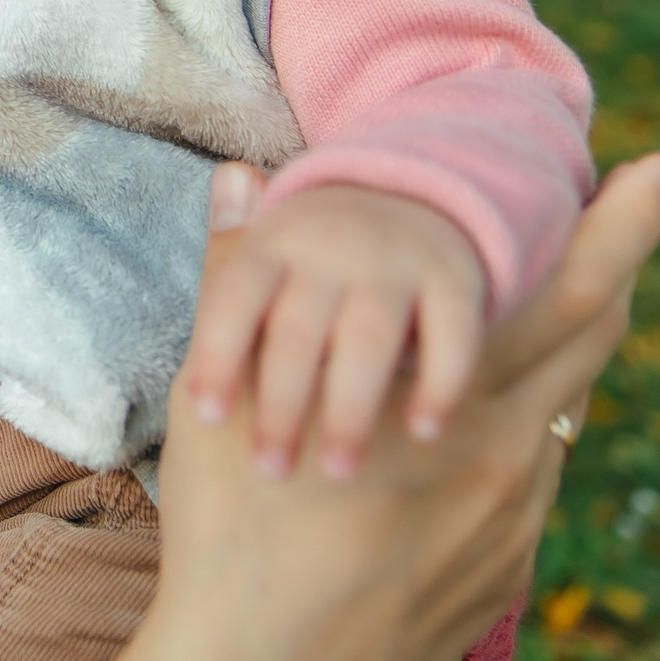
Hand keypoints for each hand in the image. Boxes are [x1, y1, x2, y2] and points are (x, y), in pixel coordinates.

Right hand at [36, 152, 659, 660]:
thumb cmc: (234, 533)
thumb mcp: (219, 393)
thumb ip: (236, 273)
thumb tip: (239, 174)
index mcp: (459, 406)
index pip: (573, 292)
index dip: (624, 226)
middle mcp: (514, 462)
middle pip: (595, 344)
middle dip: (620, 266)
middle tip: (643, 199)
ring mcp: (519, 527)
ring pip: (562, 414)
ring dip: (554, 356)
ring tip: (523, 317)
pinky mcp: (507, 577)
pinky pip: (531, 479)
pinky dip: (516, 430)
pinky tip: (466, 428)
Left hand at [181, 185, 485, 480]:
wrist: (417, 189)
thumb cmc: (318, 251)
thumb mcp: (269, 249)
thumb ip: (232, 269)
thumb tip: (204, 287)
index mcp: (272, 247)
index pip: (234, 298)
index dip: (218, 355)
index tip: (208, 417)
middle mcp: (331, 250)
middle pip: (299, 331)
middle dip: (281, 404)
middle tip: (270, 471)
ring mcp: (395, 263)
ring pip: (370, 339)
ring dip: (352, 408)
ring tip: (339, 470)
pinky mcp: (455, 279)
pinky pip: (451, 335)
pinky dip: (439, 384)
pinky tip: (424, 432)